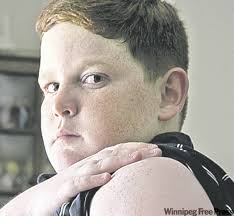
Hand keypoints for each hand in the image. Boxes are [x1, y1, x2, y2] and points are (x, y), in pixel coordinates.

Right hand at [1, 142, 160, 215]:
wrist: (39, 200)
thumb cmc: (67, 189)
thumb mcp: (89, 179)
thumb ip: (105, 174)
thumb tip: (123, 174)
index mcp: (94, 162)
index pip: (118, 150)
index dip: (136, 147)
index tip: (155, 149)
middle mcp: (88, 164)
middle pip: (114, 154)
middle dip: (135, 151)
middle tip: (157, 150)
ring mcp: (77, 174)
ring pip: (100, 164)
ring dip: (119, 160)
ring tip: (138, 157)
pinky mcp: (66, 188)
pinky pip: (81, 183)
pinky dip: (93, 179)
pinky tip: (107, 178)